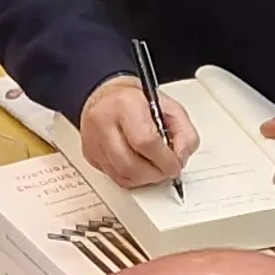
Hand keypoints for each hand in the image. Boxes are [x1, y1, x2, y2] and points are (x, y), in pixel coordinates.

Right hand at [78, 81, 194, 191]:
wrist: (106, 96)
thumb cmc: (136, 100)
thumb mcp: (170, 107)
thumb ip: (184, 133)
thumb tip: (180, 158)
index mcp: (126, 104)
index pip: (145, 142)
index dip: (165, 160)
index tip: (175, 165)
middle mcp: (104, 122)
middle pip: (130, 164)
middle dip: (155, 174)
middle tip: (167, 170)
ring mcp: (94, 140)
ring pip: (121, 174)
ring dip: (144, 179)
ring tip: (155, 169)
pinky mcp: (90, 154)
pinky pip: (114, 177)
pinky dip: (132, 179)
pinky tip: (141, 169)